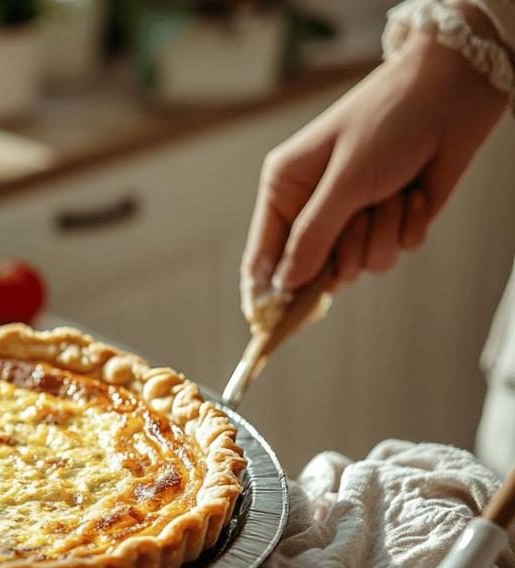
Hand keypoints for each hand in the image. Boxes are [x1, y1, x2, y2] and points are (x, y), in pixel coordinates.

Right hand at [241, 13, 507, 327]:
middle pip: (313, 269)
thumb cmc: (387, 123)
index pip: (262, 254)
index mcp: (285, 188)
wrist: (453, 95)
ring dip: (379, 237)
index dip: (265, 291)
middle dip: (342, 252)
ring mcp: (352, 215)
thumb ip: (311, 238)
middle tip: (356, 221)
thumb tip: (285, 285)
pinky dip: (406, 229)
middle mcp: (314, 206)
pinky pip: (391, 253)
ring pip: (357, 266)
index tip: (268, 324)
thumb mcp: (343, 181)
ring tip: (391, 196)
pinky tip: (413, 195)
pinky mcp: (389, 220)